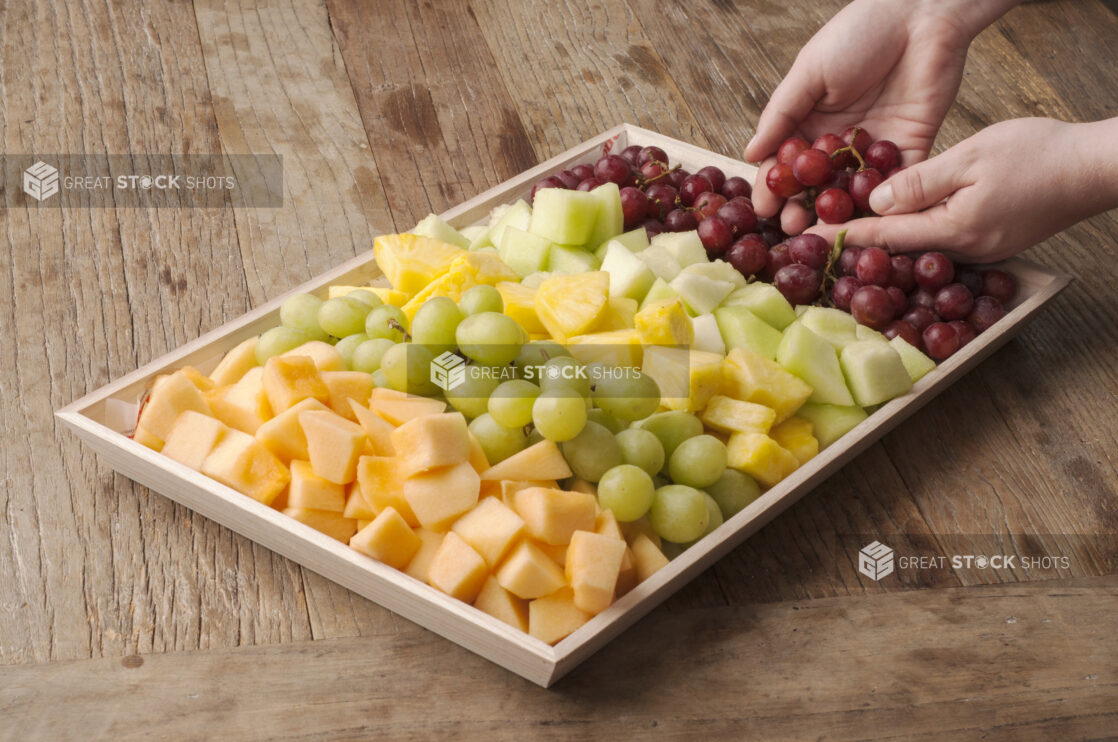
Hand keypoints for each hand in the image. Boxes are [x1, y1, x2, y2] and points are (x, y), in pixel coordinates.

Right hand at [743, 0, 1016, 233]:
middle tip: (792, 228)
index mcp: (811, 121)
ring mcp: (874, 148)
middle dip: (802, 207)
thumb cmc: (858, 34)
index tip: (763, 210)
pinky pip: (895, 182)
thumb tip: (751, 155)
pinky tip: (866, 221)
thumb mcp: (809, 72)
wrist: (920, 14)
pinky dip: (882, 202)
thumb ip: (781, 114)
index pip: (786, 164)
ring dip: (837, 213)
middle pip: (816, 185)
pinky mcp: (910, 148)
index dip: (773, 187)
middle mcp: (839, 141)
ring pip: (850, 190)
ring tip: (824, 231)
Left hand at [808, 117, 1117, 260]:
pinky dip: (913, 236)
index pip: (884, 236)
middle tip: (813, 245)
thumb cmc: (1038, 156)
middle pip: (897, 252)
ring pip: (917, 250)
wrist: (1095, 170)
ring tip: (843, 236)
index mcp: (952, 231)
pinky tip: (897, 228)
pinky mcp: (989, 245)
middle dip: (856, 246)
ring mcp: (977, 253)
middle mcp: (960, 251)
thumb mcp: (972, 157)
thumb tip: (874, 202)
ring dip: (883, 243)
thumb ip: (920, 182)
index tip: (806, 240)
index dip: (842, 236)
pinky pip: (939, 244)